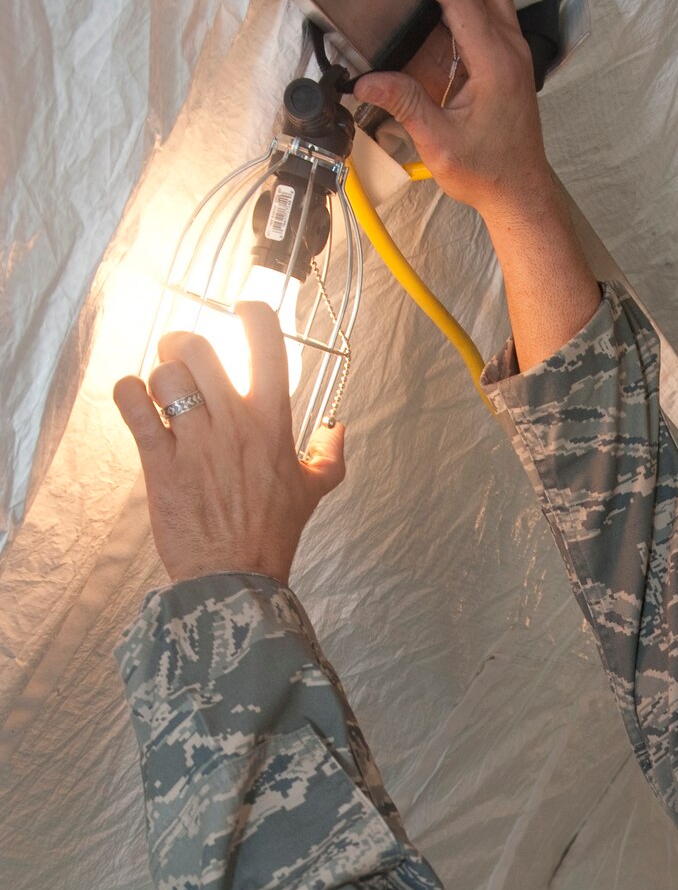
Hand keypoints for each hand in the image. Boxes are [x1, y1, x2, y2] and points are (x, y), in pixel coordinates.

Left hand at [114, 304, 344, 585]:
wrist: (236, 579)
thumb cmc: (272, 535)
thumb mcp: (312, 493)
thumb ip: (329, 456)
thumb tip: (338, 431)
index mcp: (272, 423)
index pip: (266, 342)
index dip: (251, 312)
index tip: (241, 310)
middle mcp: (234, 424)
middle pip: (199, 346)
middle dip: (183, 343)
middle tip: (181, 358)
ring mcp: (195, 442)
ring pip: (165, 374)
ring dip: (158, 375)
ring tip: (161, 393)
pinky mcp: (159, 461)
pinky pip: (133, 404)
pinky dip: (128, 393)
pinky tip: (136, 403)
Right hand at [356, 0, 555, 222]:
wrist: (520, 192)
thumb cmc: (489, 172)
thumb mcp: (439, 144)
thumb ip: (405, 105)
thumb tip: (366, 80)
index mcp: (495, 62)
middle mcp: (510, 47)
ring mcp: (513, 50)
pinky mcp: (508, 58)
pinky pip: (488, 9)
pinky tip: (430, 3)